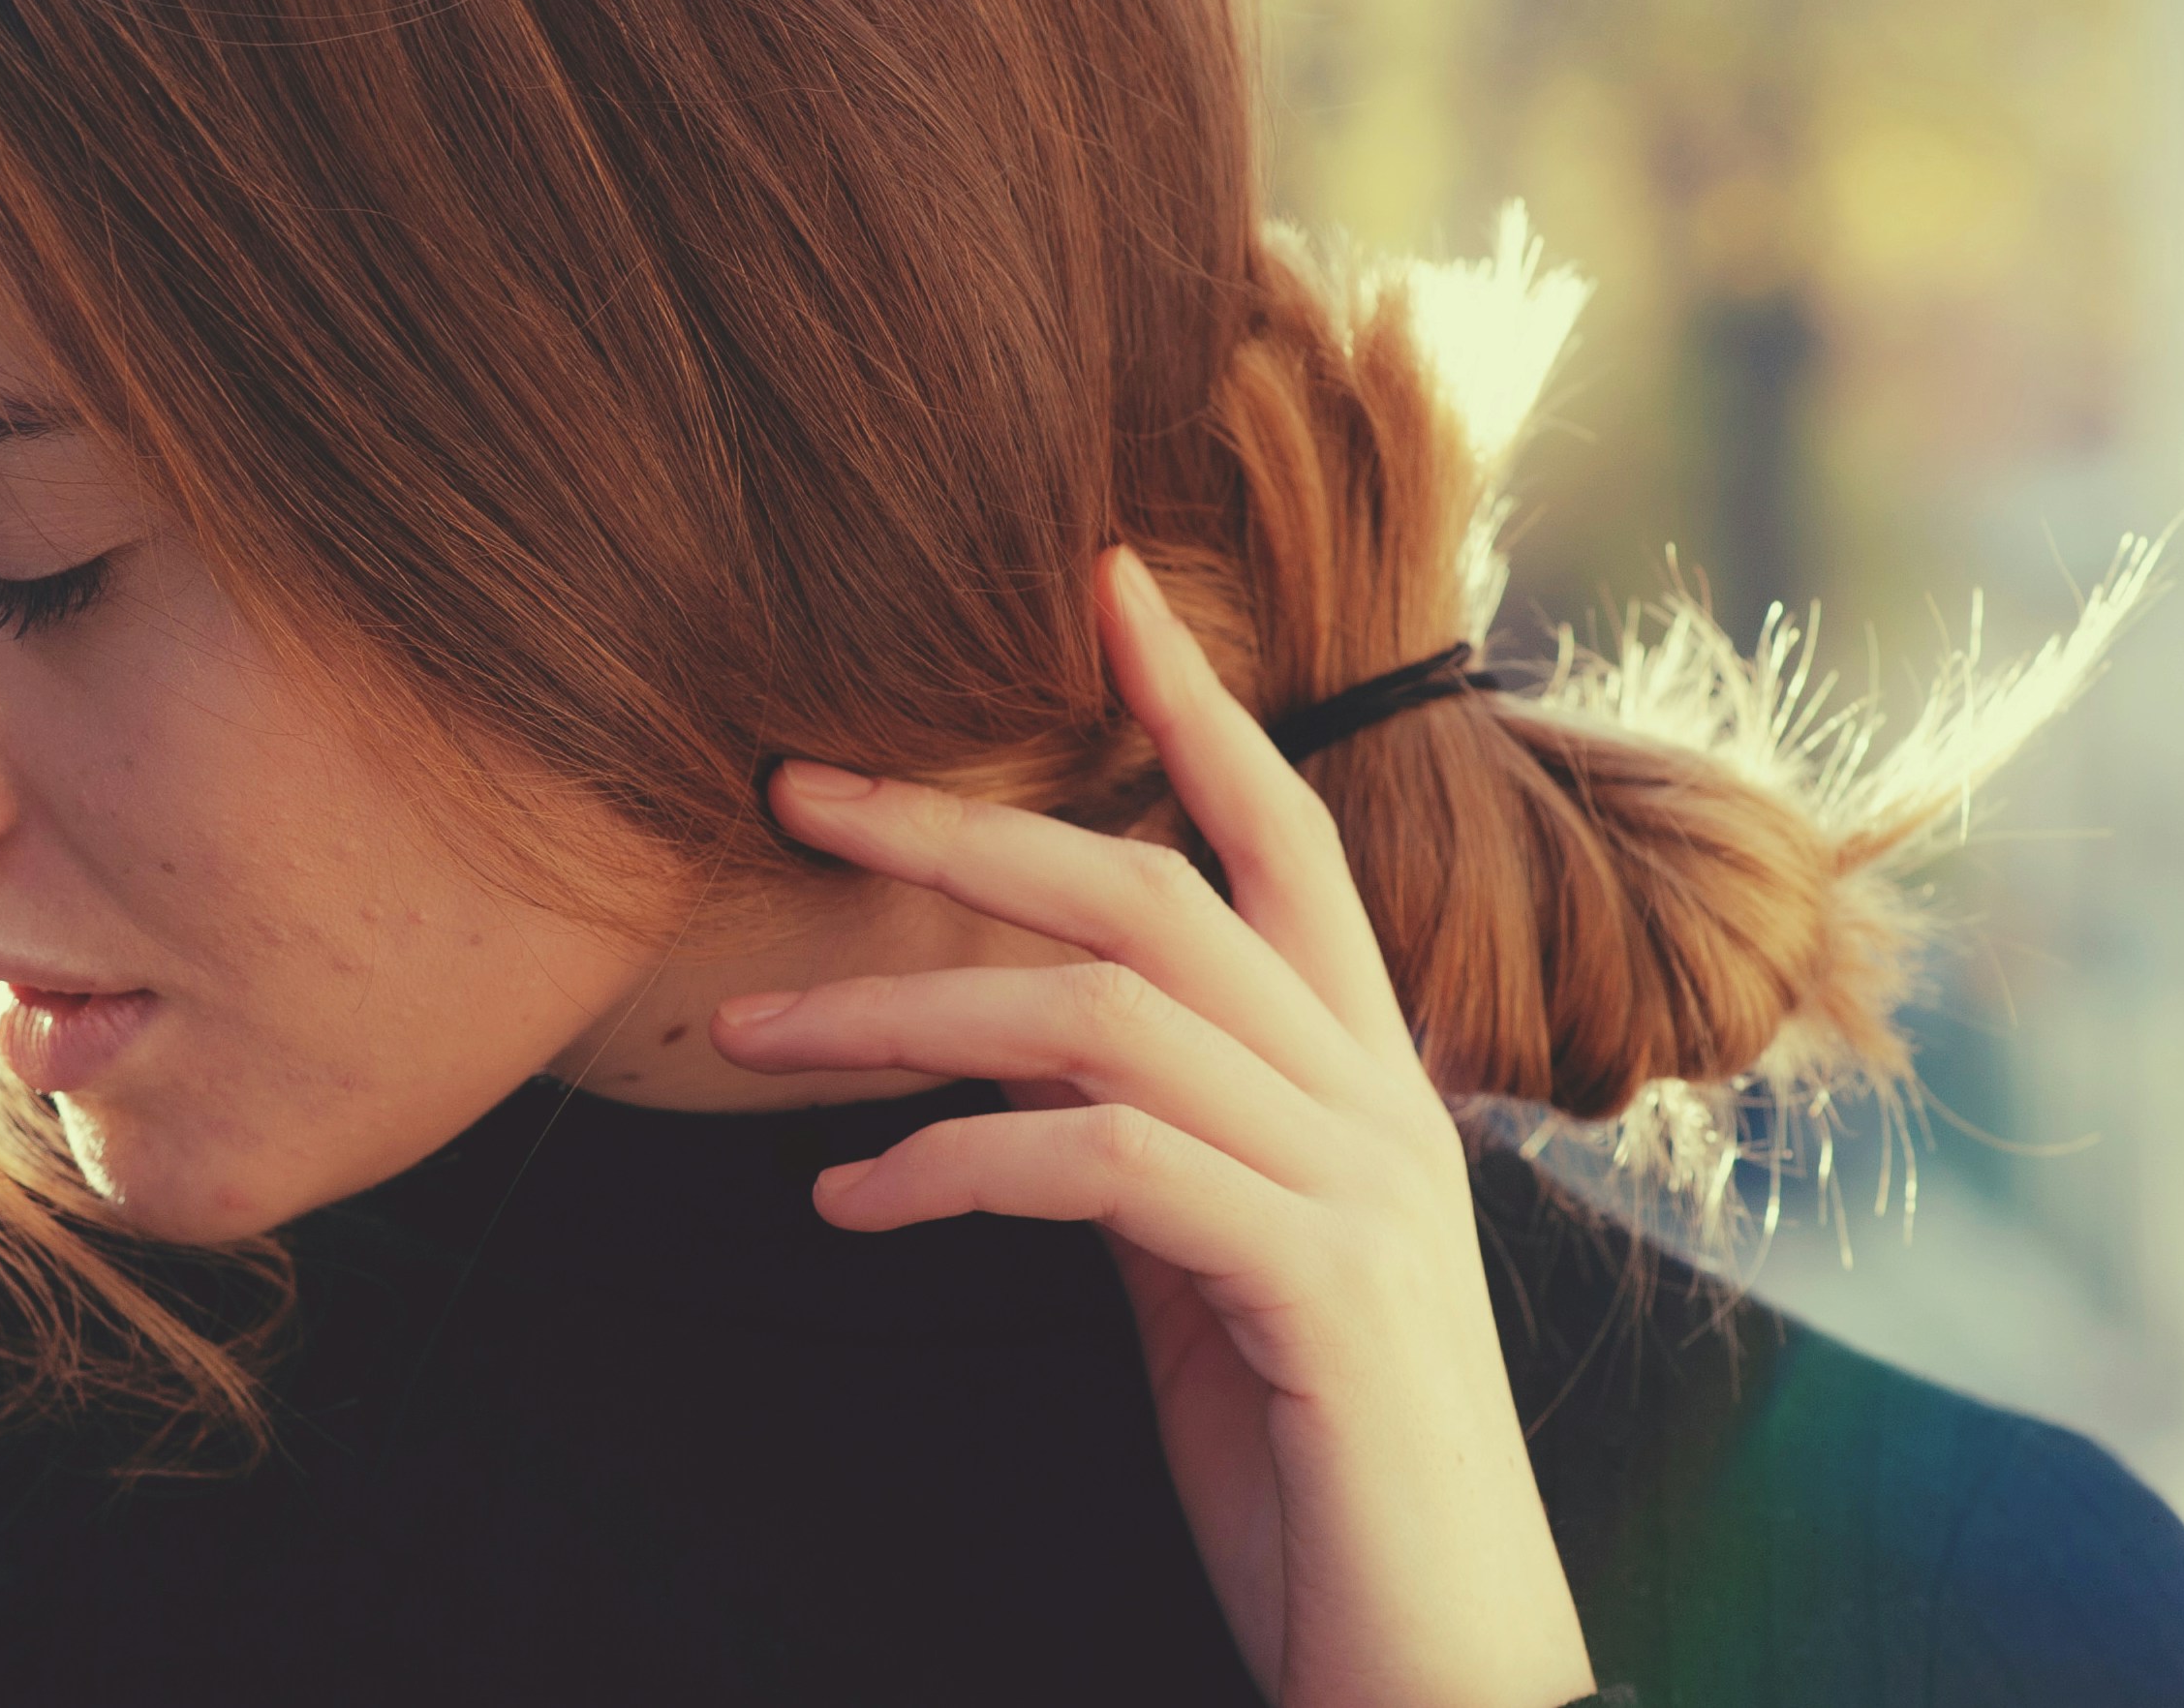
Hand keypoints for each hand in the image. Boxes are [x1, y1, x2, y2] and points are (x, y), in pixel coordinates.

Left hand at [711, 550, 1593, 1707]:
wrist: (1431, 1657)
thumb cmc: (1311, 1456)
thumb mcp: (1215, 1262)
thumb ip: (1150, 1138)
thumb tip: (1015, 1059)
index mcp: (1362, 1071)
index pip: (1287, 833)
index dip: (1195, 700)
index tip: (1097, 583)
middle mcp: (1376, 1098)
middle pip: (1155, 890)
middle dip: (965, 826)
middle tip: (798, 791)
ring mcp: (1359, 1183)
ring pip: (1106, 1015)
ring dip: (902, 1013)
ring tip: (752, 1036)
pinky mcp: (1316, 1284)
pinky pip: (1103, 1167)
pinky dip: (951, 1165)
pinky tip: (845, 1201)